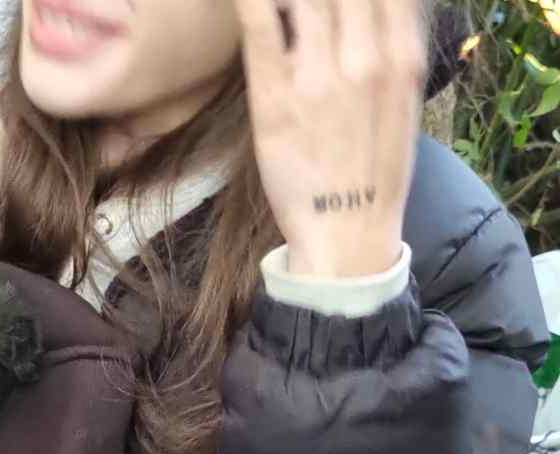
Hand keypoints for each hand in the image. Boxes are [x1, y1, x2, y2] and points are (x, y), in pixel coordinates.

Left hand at [233, 0, 426, 276]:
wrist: (346, 232)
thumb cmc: (372, 170)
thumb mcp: (400, 102)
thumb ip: (388, 48)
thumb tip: (374, 11)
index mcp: (402, 57)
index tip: (341, 2)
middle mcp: (364, 59)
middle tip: (308, 6)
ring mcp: (317, 76)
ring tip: (282, 6)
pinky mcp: (273, 96)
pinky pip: (260, 26)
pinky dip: (251, 2)